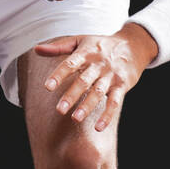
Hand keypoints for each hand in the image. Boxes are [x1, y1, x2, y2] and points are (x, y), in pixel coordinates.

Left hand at [34, 26, 157, 130]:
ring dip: (87, 106)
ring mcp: (111, 75)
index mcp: (86, 53)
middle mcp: (98, 64)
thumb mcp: (80, 41)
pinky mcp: (122, 85)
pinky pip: (115, 102)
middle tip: (59, 110)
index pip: (70, 64)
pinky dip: (108, 115)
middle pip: (84, 81)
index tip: (48, 87)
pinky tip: (98, 127)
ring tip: (75, 119)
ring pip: (98, 92)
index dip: (59, 75)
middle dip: (72, 95)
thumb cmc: (100, 45)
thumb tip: (36, 49)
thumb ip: (58, 47)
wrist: (134, 45)